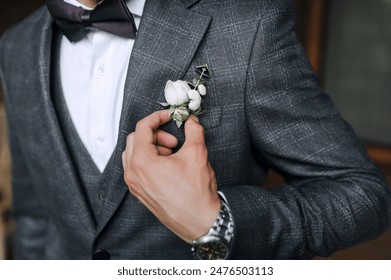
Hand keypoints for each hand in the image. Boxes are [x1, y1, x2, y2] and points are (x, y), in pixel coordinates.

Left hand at [122, 110, 220, 242]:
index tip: (169, 117)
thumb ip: (193, 131)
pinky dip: (149, 160)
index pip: (142, 128)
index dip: (157, 117)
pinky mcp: (140, 193)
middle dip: (155, 134)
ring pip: (134, 154)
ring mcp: (135, 185)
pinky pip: (137, 169)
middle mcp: (133, 174)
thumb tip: (191, 120)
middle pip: (135, 139)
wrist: (200, 222)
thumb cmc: (196, 194)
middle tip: (173, 141)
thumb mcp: (197, 154)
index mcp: (142, 162)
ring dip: (151, 147)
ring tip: (171, 154)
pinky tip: (168, 166)